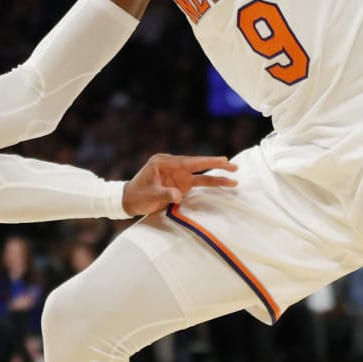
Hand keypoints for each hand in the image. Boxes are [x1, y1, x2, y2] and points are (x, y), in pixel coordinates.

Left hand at [121, 154, 237, 215]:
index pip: (189, 162)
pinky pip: (197, 184)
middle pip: (198, 166)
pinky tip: (222, 185)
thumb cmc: (136, 195)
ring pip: (200, 176)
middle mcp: (173, 166)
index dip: (206, 162)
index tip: (222, 160)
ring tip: (233, 180)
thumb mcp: (149, 194)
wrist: (128, 200)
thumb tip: (179, 195)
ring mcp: (177, 176)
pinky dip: (209, 186)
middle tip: (234, 166)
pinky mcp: (179, 185)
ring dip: (216, 179)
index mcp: (163, 163)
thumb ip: (164, 193)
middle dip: (216, 166)